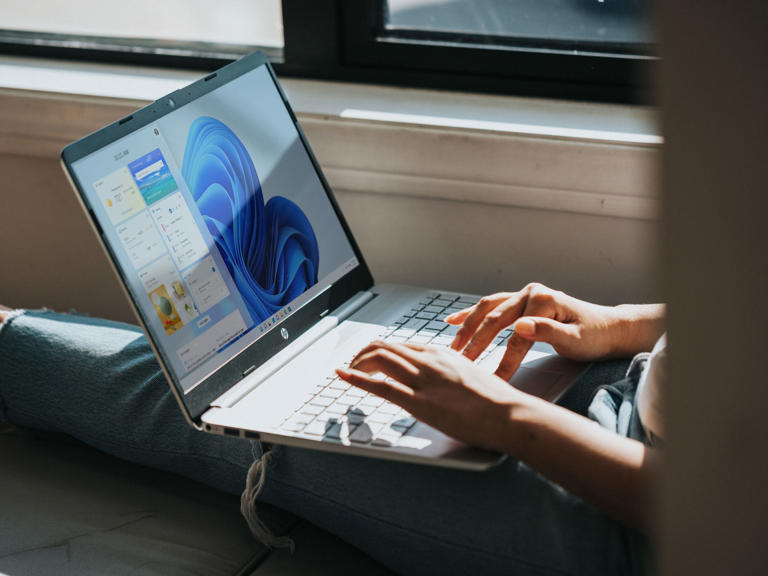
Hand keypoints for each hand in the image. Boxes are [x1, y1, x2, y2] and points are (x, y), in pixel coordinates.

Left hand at [336, 341, 519, 451]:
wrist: (510, 413)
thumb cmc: (498, 402)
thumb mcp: (473, 377)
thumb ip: (454, 375)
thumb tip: (446, 383)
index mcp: (442, 354)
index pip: (402, 345)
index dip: (382, 351)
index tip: (372, 359)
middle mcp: (429, 361)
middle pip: (385, 347)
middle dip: (363, 355)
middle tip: (353, 365)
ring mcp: (423, 380)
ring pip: (379, 359)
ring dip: (357, 364)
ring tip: (347, 371)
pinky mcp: (419, 402)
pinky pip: (381, 385)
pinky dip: (357, 379)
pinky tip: (344, 376)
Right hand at [446, 283, 643, 379]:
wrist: (608, 328)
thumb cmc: (594, 336)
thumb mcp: (576, 339)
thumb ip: (547, 332)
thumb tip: (519, 326)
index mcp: (543, 300)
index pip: (516, 335)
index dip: (503, 359)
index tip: (492, 380)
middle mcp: (531, 293)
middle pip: (495, 319)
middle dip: (476, 343)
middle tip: (461, 363)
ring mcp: (524, 295)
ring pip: (488, 310)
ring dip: (468, 327)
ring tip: (453, 347)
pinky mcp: (521, 301)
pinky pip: (491, 306)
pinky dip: (471, 314)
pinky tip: (452, 320)